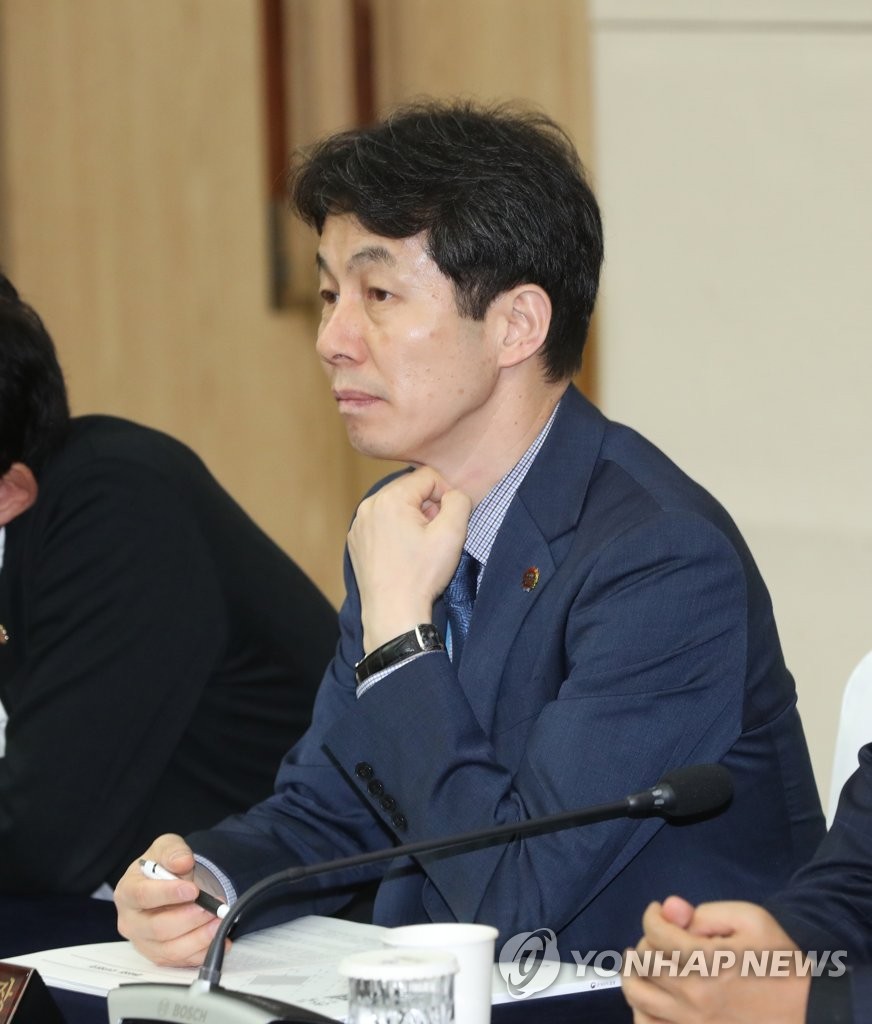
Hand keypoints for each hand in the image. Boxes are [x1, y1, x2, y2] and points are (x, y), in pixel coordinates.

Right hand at [114, 834, 225, 966]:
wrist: (168, 883)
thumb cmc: (162, 866)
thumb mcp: (166, 847)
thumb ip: (173, 851)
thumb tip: (182, 861)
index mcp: (127, 892)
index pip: (143, 896)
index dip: (168, 894)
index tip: (193, 890)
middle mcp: (131, 922)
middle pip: (157, 928)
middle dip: (189, 918)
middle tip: (213, 908)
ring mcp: (144, 943)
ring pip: (170, 950)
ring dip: (199, 938)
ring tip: (220, 923)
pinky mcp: (159, 956)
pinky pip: (180, 961)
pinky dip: (202, 953)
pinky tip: (221, 941)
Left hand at [349, 467, 471, 650]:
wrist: (393, 613)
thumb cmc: (422, 575)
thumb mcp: (452, 533)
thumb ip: (459, 500)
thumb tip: (452, 494)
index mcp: (390, 498)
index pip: (428, 476)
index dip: (446, 495)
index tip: (449, 521)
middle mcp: (369, 506)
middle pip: (409, 489)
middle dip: (427, 506)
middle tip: (435, 535)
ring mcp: (359, 525)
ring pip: (395, 506)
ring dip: (412, 519)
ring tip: (420, 546)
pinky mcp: (356, 542)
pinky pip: (381, 523)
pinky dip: (396, 531)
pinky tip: (404, 555)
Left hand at [622, 896, 810, 1023]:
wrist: (809, 1010)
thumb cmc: (780, 962)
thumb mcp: (750, 920)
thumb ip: (705, 913)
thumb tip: (671, 909)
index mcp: (705, 963)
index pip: (654, 932)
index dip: (653, 914)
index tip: (660, 911)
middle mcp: (692, 996)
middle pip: (643, 961)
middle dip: (647, 940)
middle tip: (661, 936)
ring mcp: (690, 1023)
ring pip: (637, 995)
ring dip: (636, 972)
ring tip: (646, 961)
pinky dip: (642, 1009)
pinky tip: (652, 995)